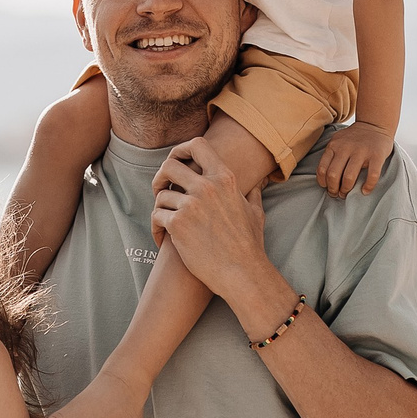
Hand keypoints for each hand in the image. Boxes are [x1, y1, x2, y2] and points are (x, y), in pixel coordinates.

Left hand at [150, 140, 276, 301]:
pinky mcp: (178, 224)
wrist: (242, 273)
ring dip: (160, 209)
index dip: (180, 150)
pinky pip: (156, 216)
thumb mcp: (255, 212)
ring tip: (165, 223)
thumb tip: (260, 180)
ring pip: (161, 195)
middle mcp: (207, 187)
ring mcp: (191, 204)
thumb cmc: (250, 245)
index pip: (197, 145)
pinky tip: (162, 239)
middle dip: (160, 178)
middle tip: (160, 192)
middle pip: (169, 165)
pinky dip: (156, 228)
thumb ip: (253, 192)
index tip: (175, 162)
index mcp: (225, 178)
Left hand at [316, 121, 393, 196]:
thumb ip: (331, 155)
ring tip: (347, 194)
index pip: (322, 169)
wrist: (375, 124)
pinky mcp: (376, 155)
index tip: (327, 188)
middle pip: (333, 175)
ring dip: (346, 190)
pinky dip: (368, 186)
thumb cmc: (354, 138)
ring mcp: (361, 151)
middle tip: (337, 194)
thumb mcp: (338, 141)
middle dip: (333, 189)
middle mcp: (345, 148)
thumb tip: (326, 179)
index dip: (323, 183)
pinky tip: (365, 191)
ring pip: (349, 177)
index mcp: (334, 146)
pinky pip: (372, 175)